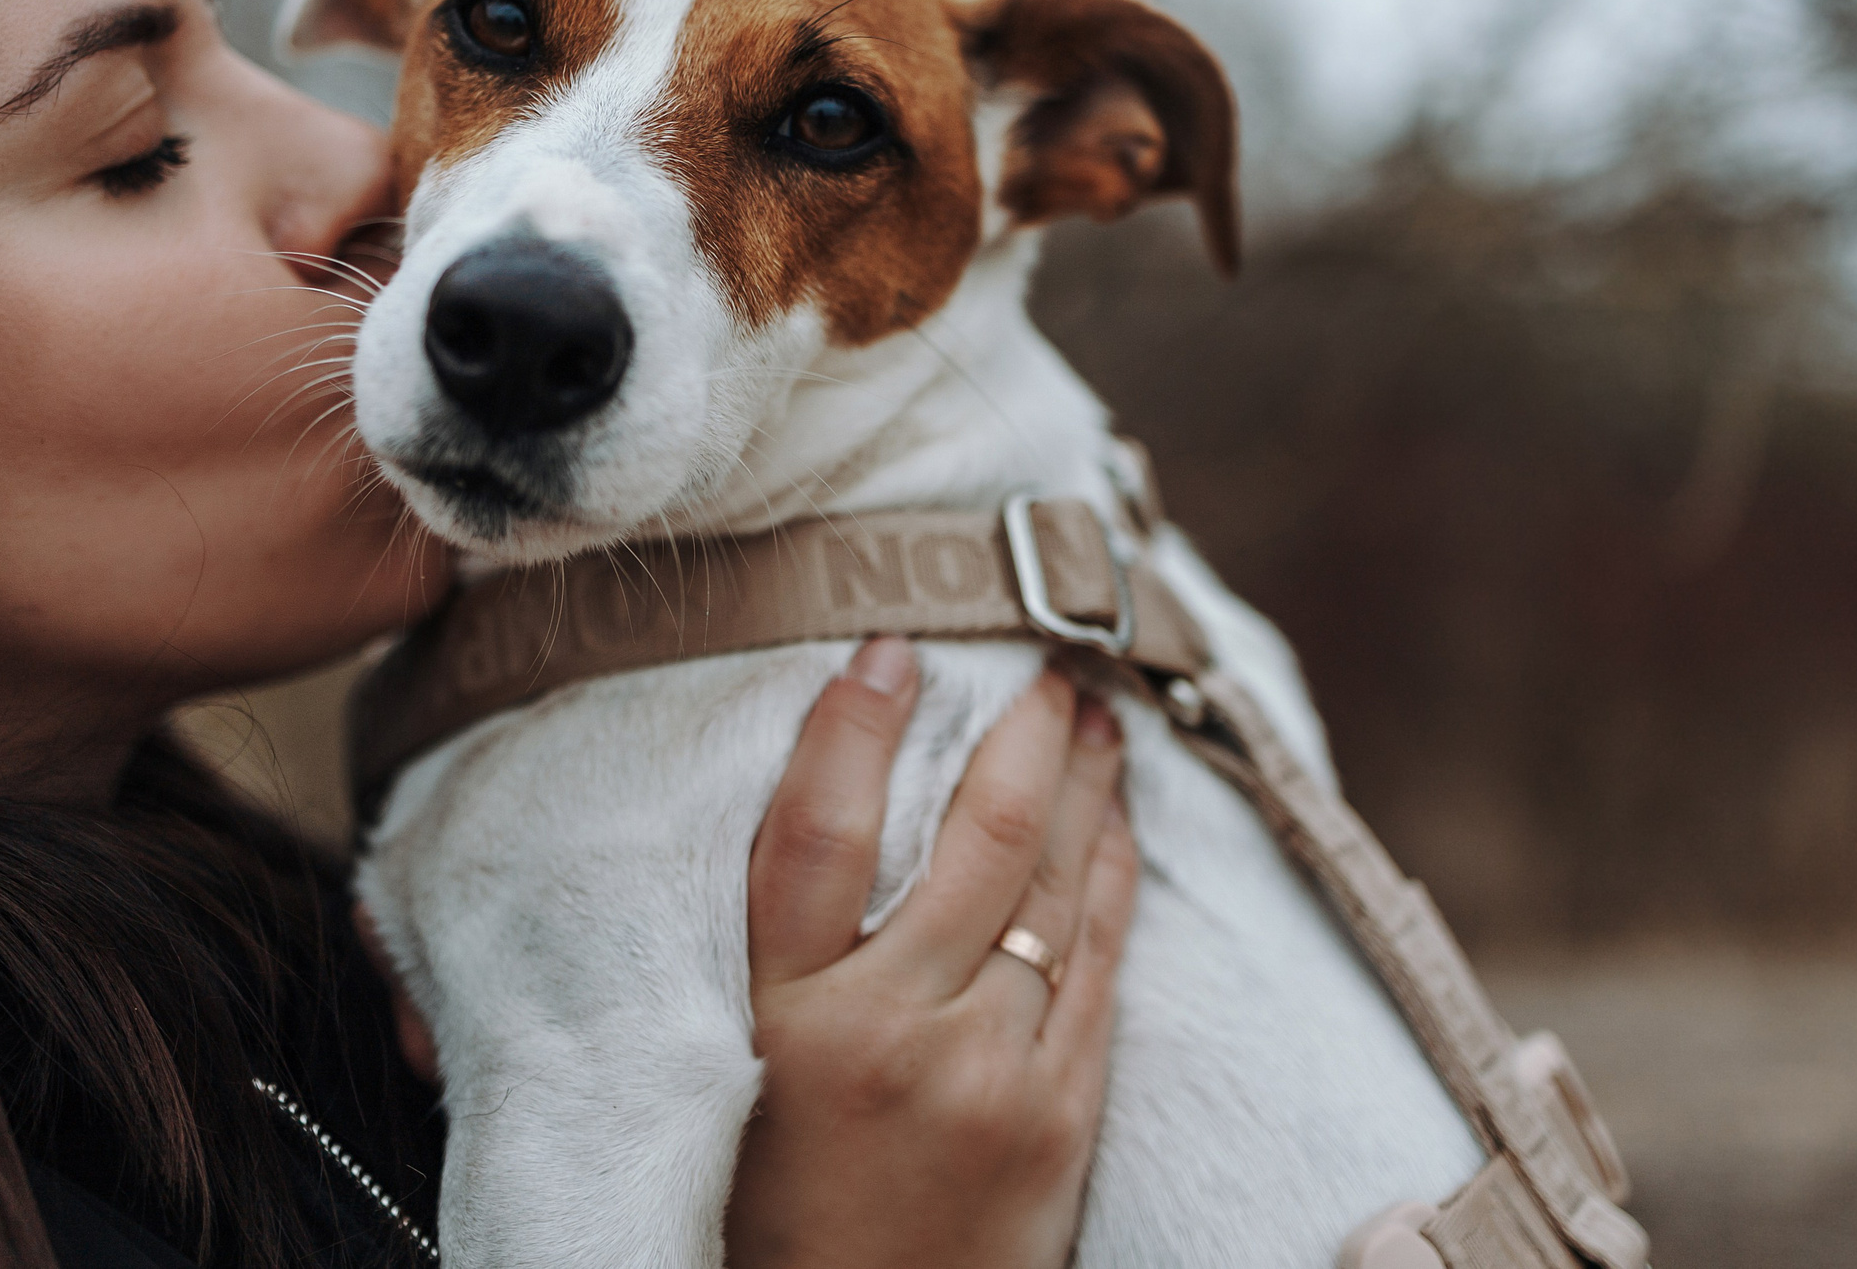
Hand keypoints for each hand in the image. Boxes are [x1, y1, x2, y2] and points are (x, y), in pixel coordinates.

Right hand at [727, 638, 1138, 1268]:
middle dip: (1021, 735)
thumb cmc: (774, 1204)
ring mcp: (990, 1074)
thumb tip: (816, 802)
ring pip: (1052, 888)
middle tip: (1046, 663)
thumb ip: (773, 950)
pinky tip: (1118, 820)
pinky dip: (1113, 874)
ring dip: (1084, 785)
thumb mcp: (737, 1068)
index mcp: (784, 1020)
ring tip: (1096, 716)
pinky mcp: (1061, 1114)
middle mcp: (892, 1034)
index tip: (890, 651)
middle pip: (974, 841)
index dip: (852, 729)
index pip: (816, 835)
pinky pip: (1099, 961)